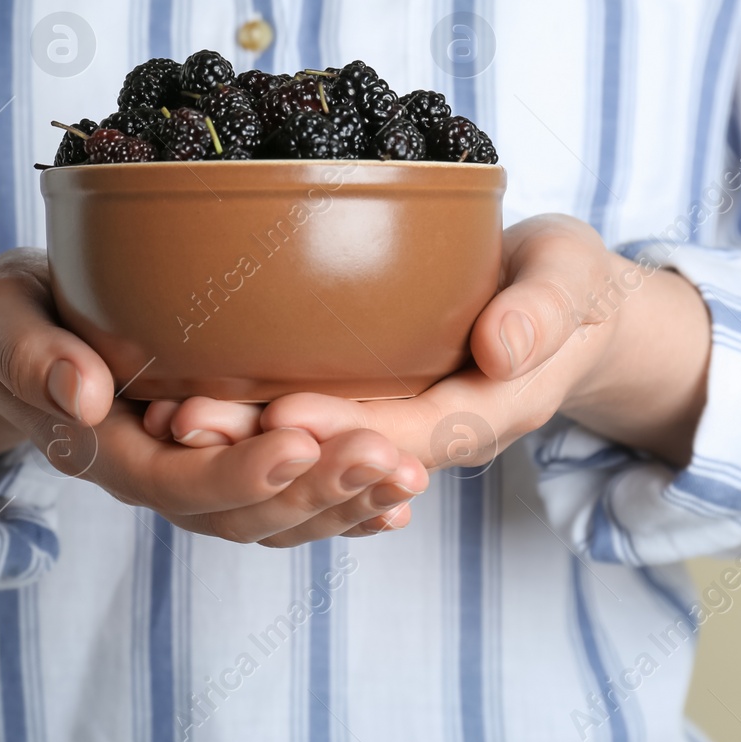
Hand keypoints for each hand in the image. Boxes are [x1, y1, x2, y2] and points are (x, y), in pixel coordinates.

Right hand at [0, 248, 428, 544]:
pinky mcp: (224, 466)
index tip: (299, 443)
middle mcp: (154, 478)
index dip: (238, 472)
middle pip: (240, 514)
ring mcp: (192, 480)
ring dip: (344, 505)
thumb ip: (31, 355)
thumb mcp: (1, 319)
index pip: (175, 481)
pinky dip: (342, 512)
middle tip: (391, 459)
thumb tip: (82, 394)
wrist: (20, 340)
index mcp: (102, 449)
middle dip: (318, 493)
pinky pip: (287, 507)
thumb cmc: (13, 320)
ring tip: (411, 478)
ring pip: (274, 520)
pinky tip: (396, 505)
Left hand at [156, 215, 710, 473]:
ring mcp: (394, 429)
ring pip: (313, 461)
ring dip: (242, 449)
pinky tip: (183, 409)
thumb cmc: (569, 285)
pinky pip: (308, 444)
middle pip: (342, 458)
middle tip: (186, 420)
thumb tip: (502, 349)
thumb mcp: (573, 280)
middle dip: (265, 449)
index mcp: (485, 412)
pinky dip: (250, 436)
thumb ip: (544, 310)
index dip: (347, 430)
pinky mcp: (368, 412)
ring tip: (167, 417)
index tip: (283, 412)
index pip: (411, 435)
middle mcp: (430, 436)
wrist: (568, 308)